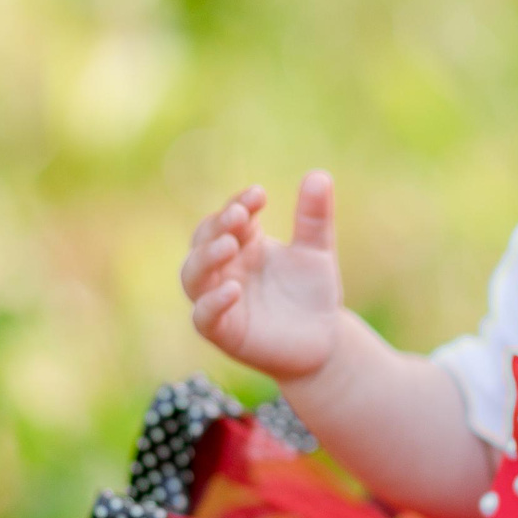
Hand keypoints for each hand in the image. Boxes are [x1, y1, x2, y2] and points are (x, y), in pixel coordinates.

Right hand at [180, 173, 347, 381]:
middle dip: (217, 226)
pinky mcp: (224, 332)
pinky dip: (212, 303)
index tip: (259, 195)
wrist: (325, 343)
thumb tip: (319, 174)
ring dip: (206, 258)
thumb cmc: (312, 294)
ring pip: (193, 276)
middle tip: (239, 215)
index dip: (239, 203)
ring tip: (229, 244)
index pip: (230, 217)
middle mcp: (226, 269)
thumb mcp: (318, 252)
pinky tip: (232, 289)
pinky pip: (203, 317)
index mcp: (244, 244)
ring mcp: (220, 300)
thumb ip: (314, 217)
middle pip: (203, 241)